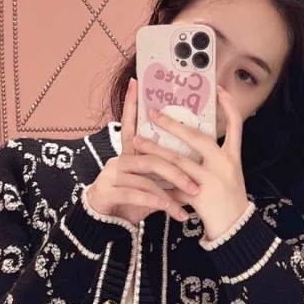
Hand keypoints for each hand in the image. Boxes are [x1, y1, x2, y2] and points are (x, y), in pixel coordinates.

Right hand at [84, 77, 198, 224]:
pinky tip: (173, 212)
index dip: (132, 104)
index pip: (131, 124)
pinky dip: (158, 204)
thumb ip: (164, 170)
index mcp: (129, 153)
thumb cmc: (133, 199)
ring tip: (188, 203)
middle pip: (151, 157)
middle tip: (196, 185)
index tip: (136, 82)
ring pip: (146, 178)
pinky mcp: (108, 192)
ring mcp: (111, 175)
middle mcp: (118, 159)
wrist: (107, 221)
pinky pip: (137, 194)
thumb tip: (193, 161)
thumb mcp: (150, 183)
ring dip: (170, 192)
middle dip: (176, 171)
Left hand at [132, 86, 250, 241]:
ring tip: (138, 141)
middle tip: (154, 113)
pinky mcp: (200, 197)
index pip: (237, 125)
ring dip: (155, 150)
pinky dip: (159, 182)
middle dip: (172, 124)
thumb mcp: (229, 174)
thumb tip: (189, 137)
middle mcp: (225, 165)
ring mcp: (212, 181)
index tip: (218, 89)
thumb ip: (213, 157)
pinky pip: (174, 186)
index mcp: (234, 157)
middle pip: (197, 137)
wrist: (236, 229)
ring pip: (178, 160)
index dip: (229, 106)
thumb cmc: (229, 200)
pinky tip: (144, 176)